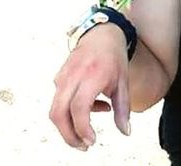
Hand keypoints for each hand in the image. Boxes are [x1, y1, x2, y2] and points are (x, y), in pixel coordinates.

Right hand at [50, 23, 130, 149]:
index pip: (79, 108)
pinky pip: (60, 101)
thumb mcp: (123, 82)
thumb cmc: (114, 59)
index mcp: (91, 76)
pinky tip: (92, 106)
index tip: (92, 141)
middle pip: (58, 113)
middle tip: (83, 146)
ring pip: (55, 109)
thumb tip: (125, 133)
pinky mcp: (58, 78)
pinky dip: (71, 111)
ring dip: (68, 126)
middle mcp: (73, 77)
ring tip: (88, 131)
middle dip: (68, 135)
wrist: (101, 34)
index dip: (82, 128)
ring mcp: (62, 76)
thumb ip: (122, 109)